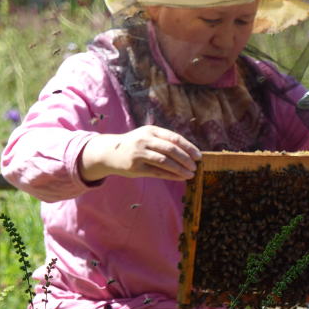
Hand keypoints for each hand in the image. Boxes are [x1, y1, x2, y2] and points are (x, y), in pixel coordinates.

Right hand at [79, 126, 201, 181]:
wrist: (110, 152)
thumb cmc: (135, 144)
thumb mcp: (147, 136)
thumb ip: (164, 141)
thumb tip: (189, 152)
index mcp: (151, 130)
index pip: (174, 138)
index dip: (188, 147)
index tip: (198, 156)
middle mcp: (144, 140)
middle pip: (170, 149)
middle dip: (186, 159)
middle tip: (195, 166)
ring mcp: (139, 154)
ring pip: (164, 162)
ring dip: (180, 169)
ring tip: (190, 174)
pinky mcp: (136, 167)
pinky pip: (157, 172)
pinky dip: (171, 175)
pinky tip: (180, 178)